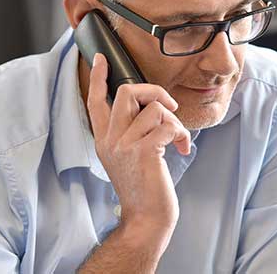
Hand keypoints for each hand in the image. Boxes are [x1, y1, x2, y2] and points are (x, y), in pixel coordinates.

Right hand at [86, 53, 191, 239]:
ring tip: (177, 139)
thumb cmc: (144, 187)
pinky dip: (181, 134)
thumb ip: (131, 131)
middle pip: (128, 91)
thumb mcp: (128, 156)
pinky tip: (181, 148)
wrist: (147, 217)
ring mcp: (125, 145)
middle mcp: (110, 139)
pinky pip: (168, 124)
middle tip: (170, 107)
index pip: (95, 101)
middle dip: (155, 91)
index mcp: (104, 139)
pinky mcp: (143, 151)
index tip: (101, 59)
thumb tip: (151, 106)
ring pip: (155, 108)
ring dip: (175, 121)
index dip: (100, 77)